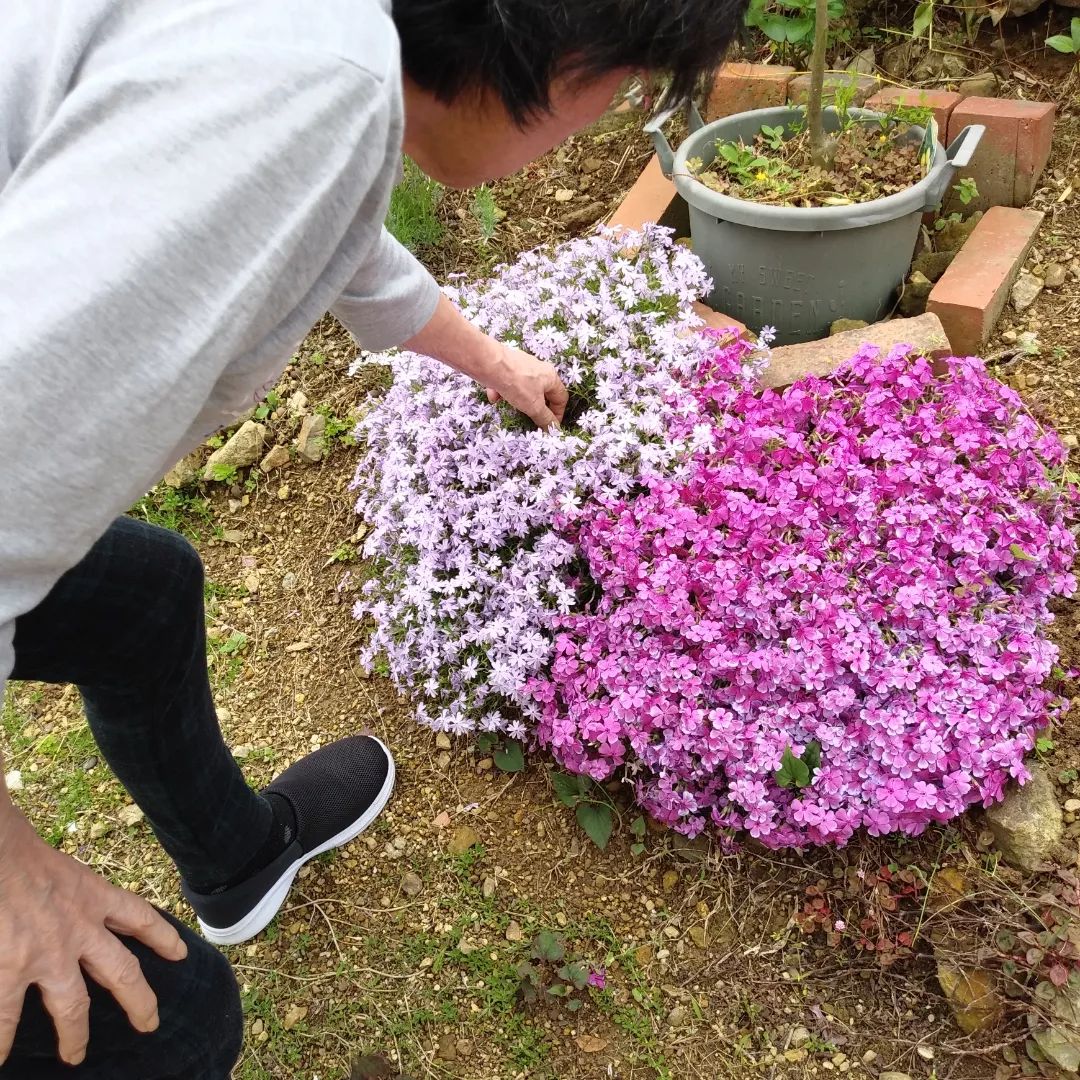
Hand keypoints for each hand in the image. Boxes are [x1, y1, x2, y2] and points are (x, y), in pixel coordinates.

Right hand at [0, 810, 186, 1065]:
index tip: (180, 954)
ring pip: (72, 1005)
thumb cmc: (18, 847)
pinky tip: (2, 1062)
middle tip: (149, 1023)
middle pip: (122, 972)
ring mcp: (48, 954)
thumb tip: (55, 905)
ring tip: (76, 1056)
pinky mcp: (13, 970)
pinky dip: (3, 1042)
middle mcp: (80, 929)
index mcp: (93, 897)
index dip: (162, 937)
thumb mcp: (60, 867)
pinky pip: (8, 1017)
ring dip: (75, 1034)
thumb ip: (66, 891)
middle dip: (138, 1000)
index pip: (140, 917)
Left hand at [484, 345, 568, 429]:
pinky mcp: (506, 367)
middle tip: (530, 418)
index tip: (551, 427)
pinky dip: (502, 392)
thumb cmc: (517, 384)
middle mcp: (539, 369)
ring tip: (510, 405)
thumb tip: (554, 429)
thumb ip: (545, 418)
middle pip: (542, 394)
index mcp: (551, 377)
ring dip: (517, 400)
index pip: (561, 398)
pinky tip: (494, 396)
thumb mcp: (534, 406)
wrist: (490, 364)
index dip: (558, 414)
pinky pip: (508, 383)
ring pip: (523, 389)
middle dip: (535, 407)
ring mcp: (522, 366)